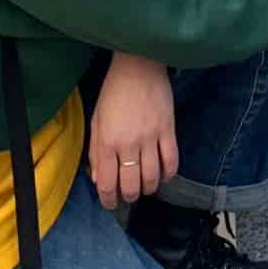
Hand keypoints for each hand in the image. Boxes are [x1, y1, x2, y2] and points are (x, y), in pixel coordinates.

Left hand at [87, 53, 176, 208]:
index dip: (109, 199)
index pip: (107, 183)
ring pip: (152, 176)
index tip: (111, 203)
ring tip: (147, 187)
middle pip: (131, 184)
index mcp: (106, 142)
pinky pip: (171, 160)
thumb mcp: (96, 121)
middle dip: (130, 196)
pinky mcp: (168, 130)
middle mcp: (128, 144)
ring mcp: (150, 137)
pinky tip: (164, 175)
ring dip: (149, 188)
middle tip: (130, 196)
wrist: (138, 66)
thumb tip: (98, 179)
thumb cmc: (114, 92)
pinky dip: (169, 173)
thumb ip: (95, 152)